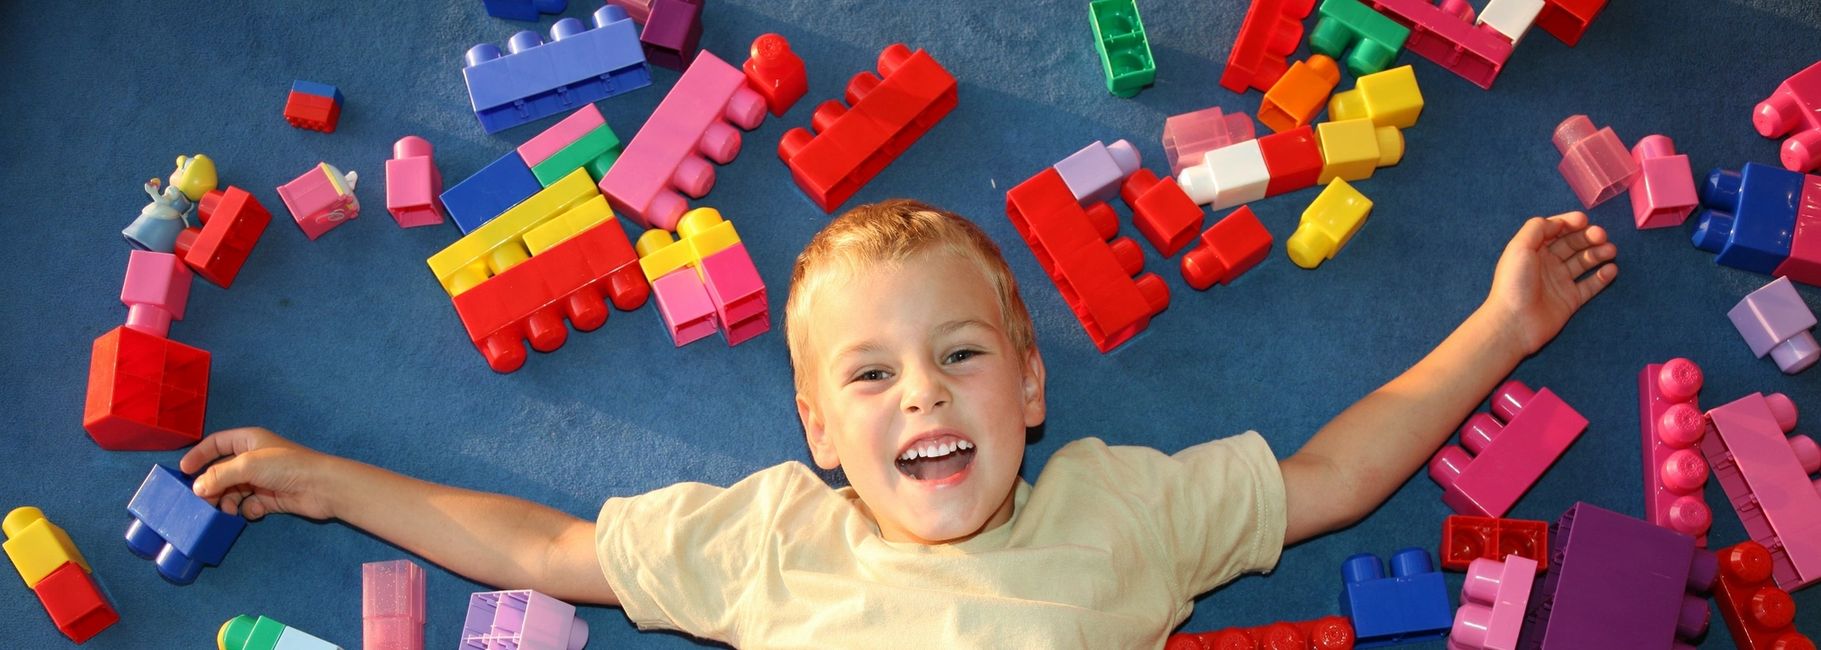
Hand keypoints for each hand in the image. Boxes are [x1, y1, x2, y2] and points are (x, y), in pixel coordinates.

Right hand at [179, 427, 340, 520]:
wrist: (321, 487)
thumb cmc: (286, 467)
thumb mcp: (247, 465)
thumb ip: (219, 475)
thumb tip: (196, 488)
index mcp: (249, 441)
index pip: (217, 443)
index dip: (199, 455)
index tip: (182, 470)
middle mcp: (254, 458)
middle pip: (221, 471)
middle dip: (210, 486)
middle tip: (203, 501)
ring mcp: (262, 480)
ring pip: (232, 491)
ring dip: (225, 501)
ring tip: (225, 511)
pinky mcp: (270, 499)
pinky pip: (248, 505)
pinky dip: (246, 510)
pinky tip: (253, 512)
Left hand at [1481, 212, 1617, 356]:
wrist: (1514, 322)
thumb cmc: (1514, 282)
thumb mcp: (1519, 247)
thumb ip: (1537, 228)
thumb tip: (1558, 222)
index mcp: (1533, 250)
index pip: (1555, 230)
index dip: (1569, 223)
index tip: (1584, 221)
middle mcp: (1547, 264)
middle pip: (1572, 244)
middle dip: (1588, 237)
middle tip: (1601, 235)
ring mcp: (1560, 282)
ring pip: (1584, 262)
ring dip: (1598, 254)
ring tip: (1611, 250)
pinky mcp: (1570, 300)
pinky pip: (1590, 286)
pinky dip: (1602, 277)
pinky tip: (1611, 270)